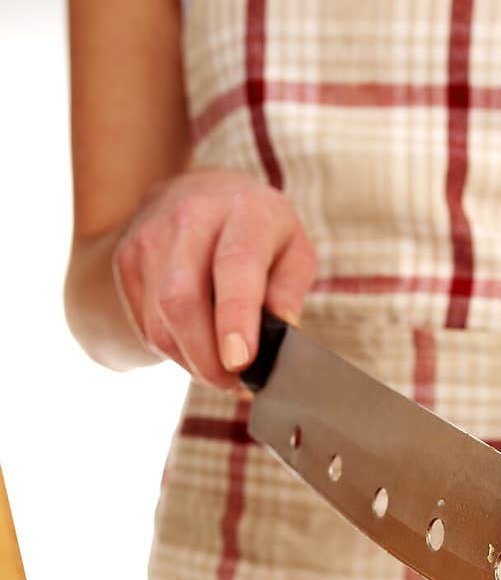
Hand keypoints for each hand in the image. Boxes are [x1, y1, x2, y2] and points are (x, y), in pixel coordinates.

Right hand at [111, 168, 316, 388]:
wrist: (201, 194)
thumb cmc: (261, 235)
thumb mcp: (294, 252)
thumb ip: (289, 293)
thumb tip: (278, 336)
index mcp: (246, 210)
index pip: (234, 266)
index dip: (235, 318)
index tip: (240, 362)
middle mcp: (191, 216)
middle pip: (183, 301)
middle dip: (207, 359)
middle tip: (233, 384)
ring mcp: (150, 237)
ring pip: (160, 323)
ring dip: (191, 362)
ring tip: (218, 369)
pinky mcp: (126, 260)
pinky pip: (146, 326)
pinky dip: (173, 351)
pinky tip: (196, 346)